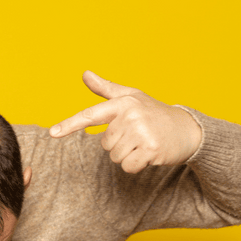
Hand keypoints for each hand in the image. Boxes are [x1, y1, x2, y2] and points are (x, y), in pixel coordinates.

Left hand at [49, 71, 201, 173]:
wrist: (188, 129)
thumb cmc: (154, 113)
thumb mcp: (131, 97)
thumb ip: (105, 88)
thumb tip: (85, 73)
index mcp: (122, 103)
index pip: (90, 115)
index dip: (69, 125)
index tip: (52, 133)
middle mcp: (130, 116)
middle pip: (104, 145)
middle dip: (119, 144)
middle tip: (137, 135)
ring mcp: (141, 132)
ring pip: (115, 157)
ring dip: (127, 155)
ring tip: (143, 143)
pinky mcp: (151, 149)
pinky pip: (127, 167)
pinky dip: (136, 166)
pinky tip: (149, 154)